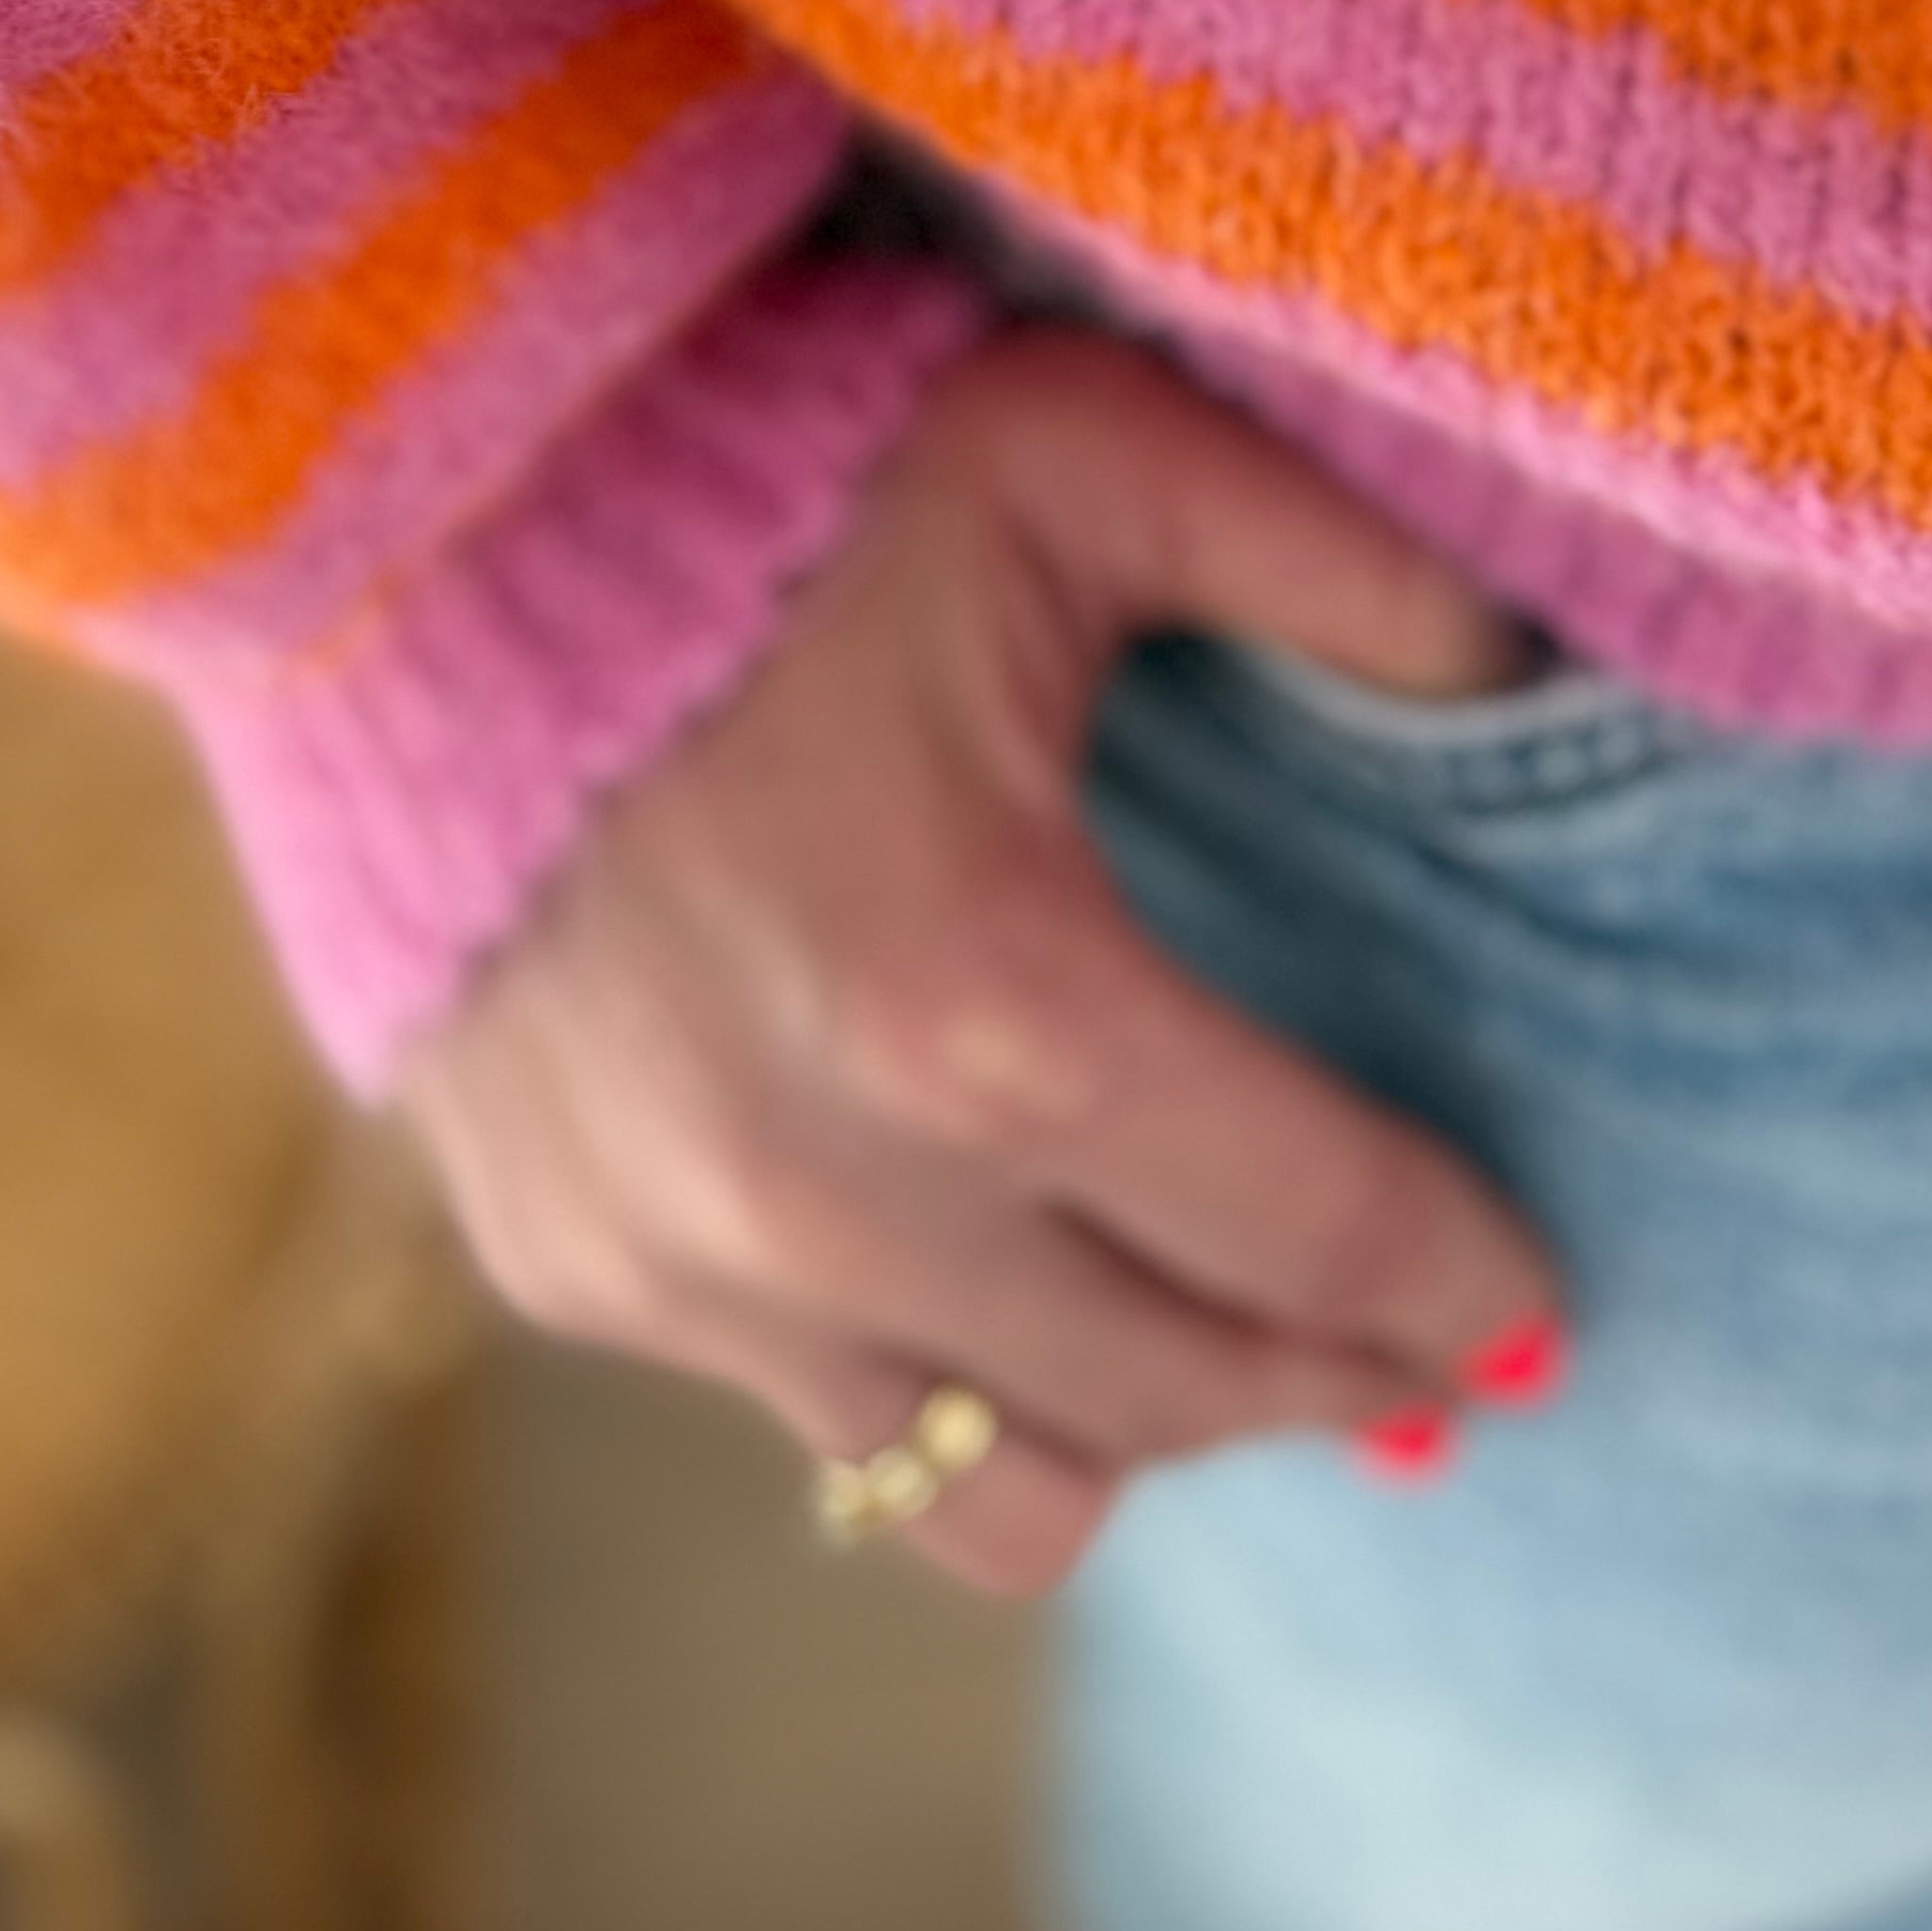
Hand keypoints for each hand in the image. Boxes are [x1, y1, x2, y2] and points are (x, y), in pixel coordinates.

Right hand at [402, 331, 1564, 1594]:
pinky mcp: (560, 1256)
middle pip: (1184, 1389)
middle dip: (1337, 1373)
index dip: (1464, 1281)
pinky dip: (936, 1368)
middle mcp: (825, 1183)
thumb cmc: (770, 461)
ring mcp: (674, 1247)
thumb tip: (1537, 672)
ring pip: (1002, 1482)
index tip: (1534, 1306)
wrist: (394, 509)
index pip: (1317, 1229)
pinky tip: (992, 1266)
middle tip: (1425, 1347)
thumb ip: (1340, 561)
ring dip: (1149, 1430)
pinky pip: (816, 1414)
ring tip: (1225, 1350)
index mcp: (988, 995)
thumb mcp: (1084, 448)